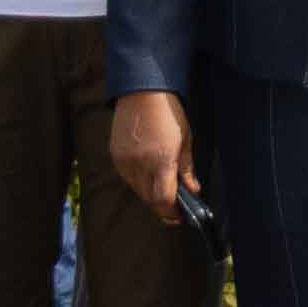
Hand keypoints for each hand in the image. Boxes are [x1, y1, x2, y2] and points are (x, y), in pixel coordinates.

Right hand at [107, 82, 197, 217]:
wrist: (142, 90)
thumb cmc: (169, 112)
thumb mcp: (186, 139)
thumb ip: (187, 168)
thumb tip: (193, 190)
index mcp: (161, 160)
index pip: (163, 199)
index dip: (171, 212)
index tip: (179, 216)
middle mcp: (140, 164)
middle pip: (149, 199)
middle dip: (162, 206)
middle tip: (174, 207)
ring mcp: (124, 160)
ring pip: (137, 190)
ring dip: (150, 194)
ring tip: (162, 188)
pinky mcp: (115, 155)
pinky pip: (127, 177)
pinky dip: (138, 182)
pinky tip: (148, 175)